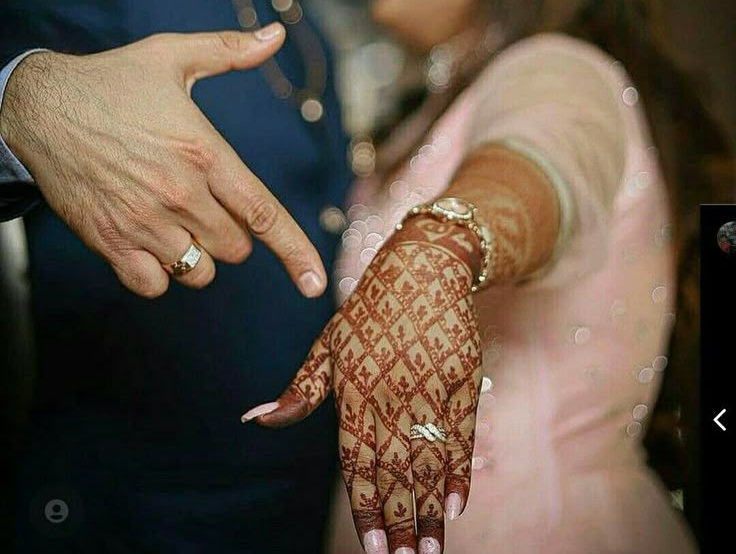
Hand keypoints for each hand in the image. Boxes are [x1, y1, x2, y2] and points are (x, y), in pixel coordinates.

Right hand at [0, 24, 326, 298]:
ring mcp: (142, 221)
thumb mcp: (172, 56)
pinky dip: (158, 273)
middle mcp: (178, 192)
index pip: (262, 213)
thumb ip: (230, 50)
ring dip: (198, 255)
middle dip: (233, 233)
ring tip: (178, 222)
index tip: (315, 281)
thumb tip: (276, 34)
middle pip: (235, 247)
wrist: (37, 107)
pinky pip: (152, 284)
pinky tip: (149, 242)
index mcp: (203, 152)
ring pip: (198, 271)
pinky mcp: (109, 241)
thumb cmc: (110, 80)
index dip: (295, 250)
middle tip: (208, 205)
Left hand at [244, 217, 482, 553]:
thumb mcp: (328, 345)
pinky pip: (461, 433)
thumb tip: (254, 420)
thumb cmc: (369, 311)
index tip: (373, 550)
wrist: (422, 268)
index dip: (367, 506)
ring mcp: (430, 386)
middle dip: (402, 522)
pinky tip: (456, 504)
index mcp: (356, 388)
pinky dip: (460, 470)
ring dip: (430, 508)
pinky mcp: (461, 378)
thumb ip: (300, 390)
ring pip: (429, 458)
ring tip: (432, 549)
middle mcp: (393, 392)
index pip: (359, 460)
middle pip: (396, 468)